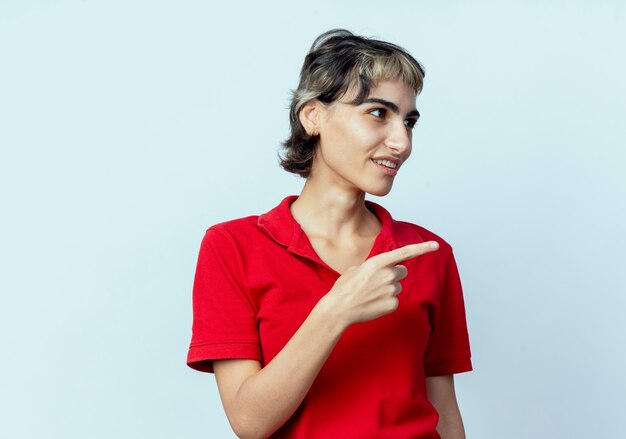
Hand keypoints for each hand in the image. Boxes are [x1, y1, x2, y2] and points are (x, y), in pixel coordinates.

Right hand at [323, 241, 438, 326]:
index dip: (422, 248)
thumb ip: (373, 267)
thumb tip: (379, 271)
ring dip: (388, 289)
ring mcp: (392, 290)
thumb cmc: (344, 288)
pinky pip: (394, 300)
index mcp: (378, 262)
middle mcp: (388, 274)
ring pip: (397, 286)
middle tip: (377, 283)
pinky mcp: (393, 304)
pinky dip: (386, 302)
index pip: (405, 252)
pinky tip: (373, 304)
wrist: (339, 309)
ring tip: (371, 295)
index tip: (436, 245)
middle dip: (393, 275)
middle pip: (402, 271)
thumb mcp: (355, 269)